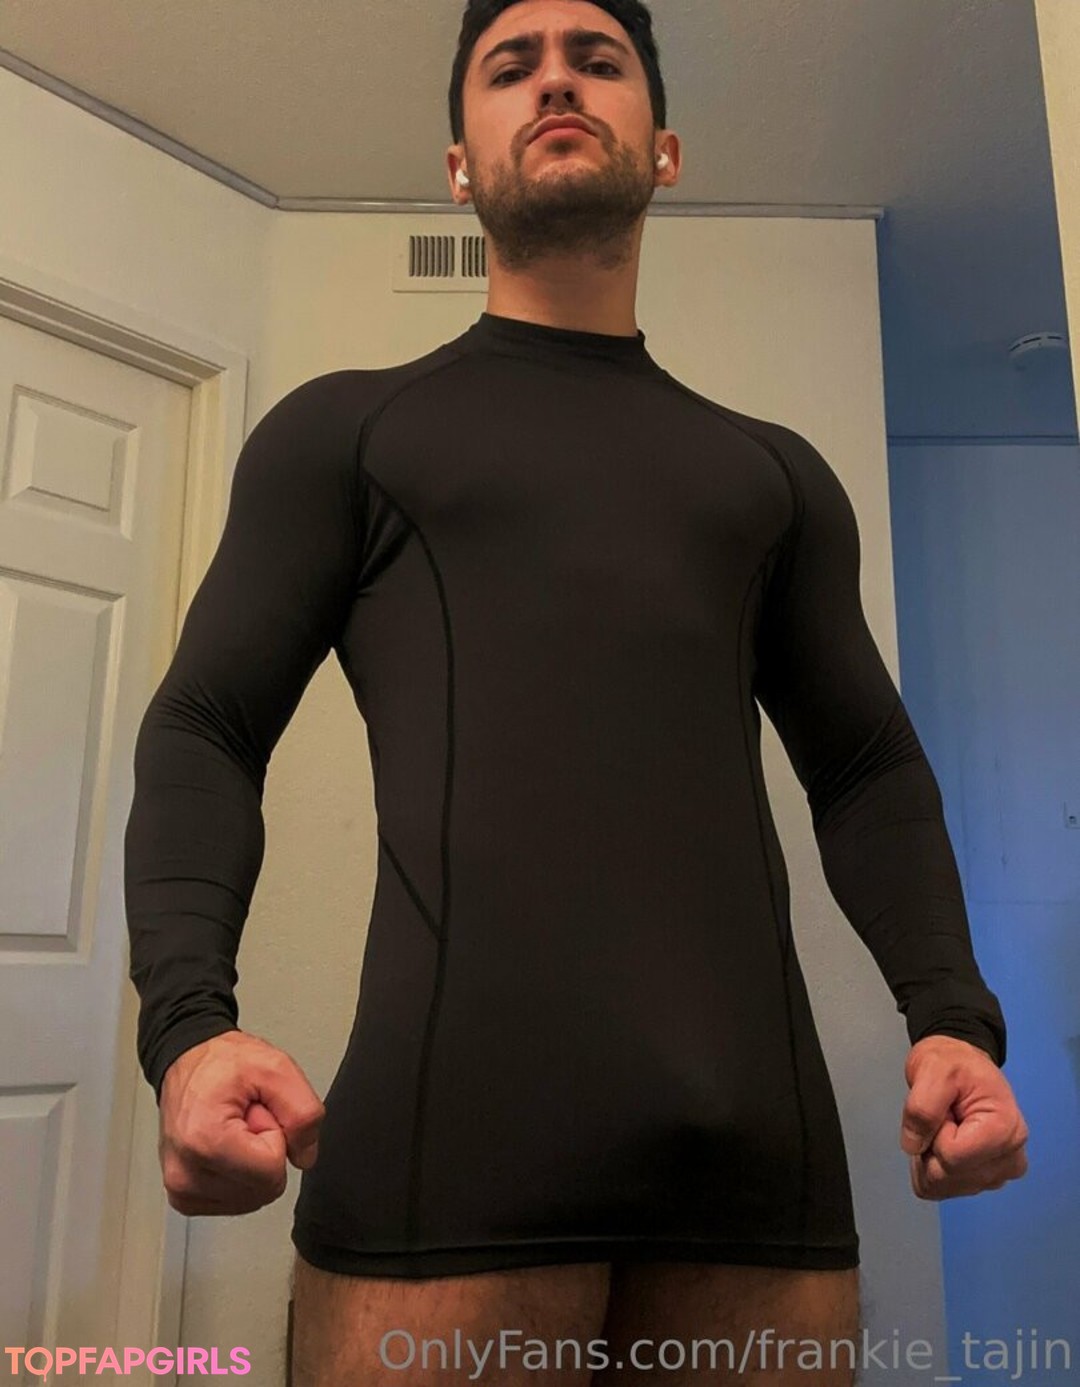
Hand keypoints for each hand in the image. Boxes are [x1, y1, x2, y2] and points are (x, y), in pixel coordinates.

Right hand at [158, 1029, 324, 1215]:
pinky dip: (240, 1175)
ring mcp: (181, 1190)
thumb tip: (305, 1156)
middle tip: (246, 1117)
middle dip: (265, 1151)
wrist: (188, 1060)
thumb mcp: (276, 1067)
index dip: (276, 1136)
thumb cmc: (222, 1062)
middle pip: (263, 1189)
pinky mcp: (184, 1197)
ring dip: (253, 1162)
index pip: (272, 1171)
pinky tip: (227, 1145)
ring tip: (235, 1127)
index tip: (257, 1112)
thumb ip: (304, 1112)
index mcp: (205, 1141)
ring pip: (253, 1198)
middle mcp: (185, 1174)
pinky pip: (236, 1201)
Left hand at [900, 1035, 1027, 1199]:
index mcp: (1005, 1130)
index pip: (952, 1158)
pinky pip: (943, 1189)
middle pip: (948, 1178)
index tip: (945, 1110)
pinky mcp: (986, 1180)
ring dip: (931, 1158)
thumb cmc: (952, 1063)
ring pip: (943, 1187)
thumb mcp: (931, 1070)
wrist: (962, 1065)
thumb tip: (913, 1146)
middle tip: (942, 1118)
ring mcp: (999, 1174)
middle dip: (931, 1148)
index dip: (936, 1133)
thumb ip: (921, 1108)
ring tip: (944, 1127)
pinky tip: (941, 1142)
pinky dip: (932, 1168)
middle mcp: (1010, 1159)